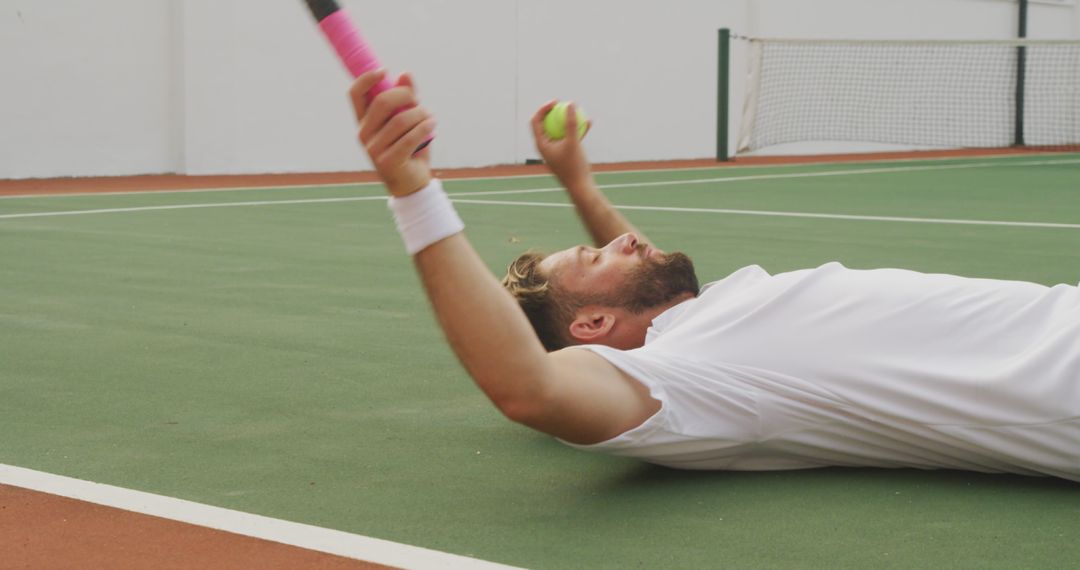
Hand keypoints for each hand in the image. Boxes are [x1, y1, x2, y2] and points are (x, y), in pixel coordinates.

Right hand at [349, 70, 435, 196]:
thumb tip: (406, 74)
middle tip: (418, 100)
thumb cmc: (409, 149)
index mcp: (363, 122)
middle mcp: (363, 135)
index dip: (367, 79)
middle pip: (382, 102)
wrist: (412, 184)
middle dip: (405, 95)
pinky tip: (433, 124)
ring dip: (421, 114)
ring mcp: (374, 149)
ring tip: (430, 117)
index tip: (385, 71)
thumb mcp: (407, 121)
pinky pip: (410, 137)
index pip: (355, 94)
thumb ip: (406, 99)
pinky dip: (425, 127)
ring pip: (401, 120)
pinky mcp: (389, 161)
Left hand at [530, 100, 592, 188]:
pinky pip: (570, 138)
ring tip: (577, 110)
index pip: (536, 121)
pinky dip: (577, 131)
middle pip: (546, 124)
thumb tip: (570, 104)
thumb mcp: (573, 142)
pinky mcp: (565, 154)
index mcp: (541, 144)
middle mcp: (546, 147)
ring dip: (568, 120)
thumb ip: (571, 122)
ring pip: (560, 130)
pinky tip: (589, 122)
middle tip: (563, 103)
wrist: (580, 187)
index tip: (556, 102)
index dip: (544, 108)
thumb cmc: (574, 166)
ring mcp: (555, 151)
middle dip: (555, 112)